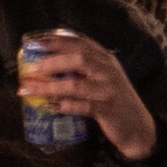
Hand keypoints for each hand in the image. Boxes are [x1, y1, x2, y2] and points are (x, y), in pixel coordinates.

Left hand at [19, 30, 155, 161]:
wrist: (137, 126)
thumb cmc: (114, 99)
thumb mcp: (103, 77)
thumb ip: (83, 68)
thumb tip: (46, 64)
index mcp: (105, 58)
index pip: (80, 42)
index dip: (56, 39)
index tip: (34, 40)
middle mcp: (108, 70)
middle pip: (79, 58)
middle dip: (52, 60)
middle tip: (32, 65)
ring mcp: (108, 90)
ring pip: (76, 84)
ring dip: (49, 86)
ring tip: (29, 89)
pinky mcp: (107, 109)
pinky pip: (82, 106)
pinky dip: (65, 106)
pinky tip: (50, 106)